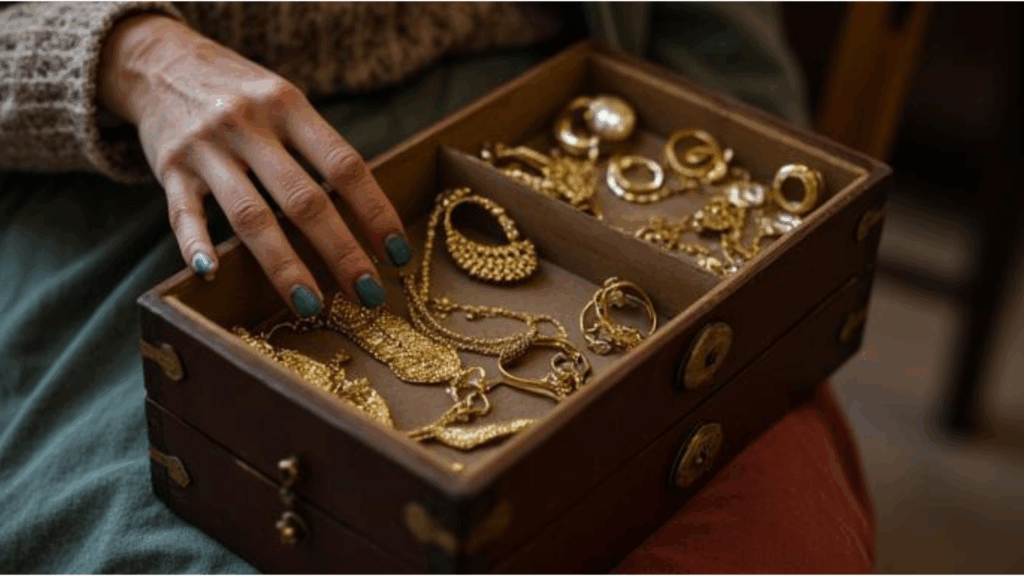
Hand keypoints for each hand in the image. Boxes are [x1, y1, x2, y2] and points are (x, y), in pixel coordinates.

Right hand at [98, 14, 411, 315]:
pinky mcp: (169, 168)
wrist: (160, 60)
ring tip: (310, 304)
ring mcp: (206, 147)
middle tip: (367, 293)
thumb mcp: (284, 101)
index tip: (398, 253)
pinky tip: (210, 274)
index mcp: (289, 106)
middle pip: (303, 199)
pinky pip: (183, 214)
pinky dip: (195, 245)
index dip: (375, 212)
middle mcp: (249, 124)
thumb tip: (367, 214)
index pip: (344, 166)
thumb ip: (317, 147)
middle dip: (340, 251)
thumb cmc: (240, 92)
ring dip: (283, 265)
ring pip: (250, 215)